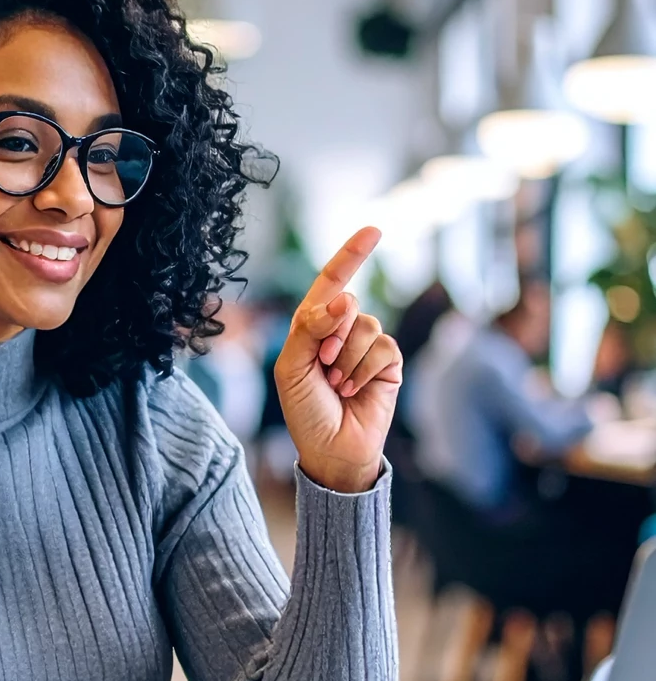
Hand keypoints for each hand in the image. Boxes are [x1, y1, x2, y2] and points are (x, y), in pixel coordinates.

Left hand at [274, 228, 401, 493]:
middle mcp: (342, 330)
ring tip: (337, 386)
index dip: (351, 254)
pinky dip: (365, 371)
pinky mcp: (388, 363)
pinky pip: (383, 348)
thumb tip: (343, 299)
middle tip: (323, 366)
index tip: (375, 229)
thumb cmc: (305, 410)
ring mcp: (368, 345)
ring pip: (367, 327)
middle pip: (348, 303)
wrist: (331, 450)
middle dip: (333, 334)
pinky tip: (355, 392)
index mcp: (313, 325)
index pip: (332, 282)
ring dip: (348, 360)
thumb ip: (309, 329)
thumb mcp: (292, 367)